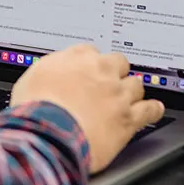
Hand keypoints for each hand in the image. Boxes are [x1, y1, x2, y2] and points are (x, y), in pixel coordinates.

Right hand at [10, 44, 163, 173]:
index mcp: (76, 58)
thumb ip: (49, 70)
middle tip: (109, 82)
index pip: (90, 52)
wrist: (48, 132)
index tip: (87, 70)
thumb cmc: (34, 108)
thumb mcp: (30, 79)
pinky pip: (150, 109)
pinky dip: (153, 109)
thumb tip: (52, 72)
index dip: (90, 63)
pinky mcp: (128, 118)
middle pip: (118, 62)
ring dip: (132, 90)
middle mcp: (100, 71)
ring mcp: (117, 94)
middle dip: (115, 72)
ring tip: (129, 97)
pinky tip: (153, 110)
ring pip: (136, 84)